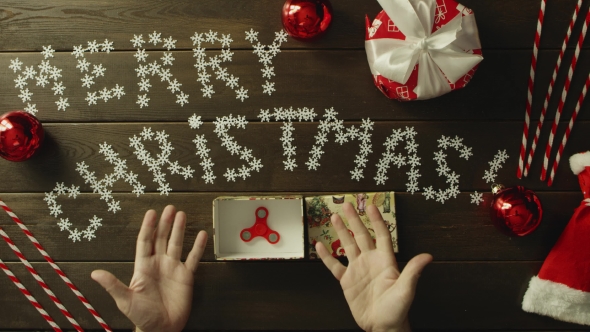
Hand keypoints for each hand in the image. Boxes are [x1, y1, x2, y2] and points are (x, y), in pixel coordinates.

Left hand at [91, 205, 207, 331]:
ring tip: (181, 215)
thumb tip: (94, 273)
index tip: (151, 213)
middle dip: (164, 223)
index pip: (145, 242)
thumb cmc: (142, 317)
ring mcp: (173, 269)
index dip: (148, 227)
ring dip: (179, 229)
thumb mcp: (125, 300)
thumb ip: (113, 284)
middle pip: (161, 238)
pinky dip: (197, 246)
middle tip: (169, 208)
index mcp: (143, 267)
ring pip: (176, 244)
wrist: (161, 329)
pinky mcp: (186, 276)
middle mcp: (158, 264)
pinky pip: (193, 258)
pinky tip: (201, 235)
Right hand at [316, 202, 431, 331]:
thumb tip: (428, 256)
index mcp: (385, 261)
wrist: (383, 326)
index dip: (376, 220)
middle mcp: (371, 261)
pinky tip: (320, 246)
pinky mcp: (347, 281)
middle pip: (361, 235)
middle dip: (354, 219)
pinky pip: (334, 266)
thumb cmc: (397, 310)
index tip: (370, 206)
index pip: (380, 235)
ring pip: (347, 246)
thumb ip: (413, 271)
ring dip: (341, 232)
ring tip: (334, 217)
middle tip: (346, 204)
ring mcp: (358, 270)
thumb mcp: (406, 290)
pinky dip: (326, 256)